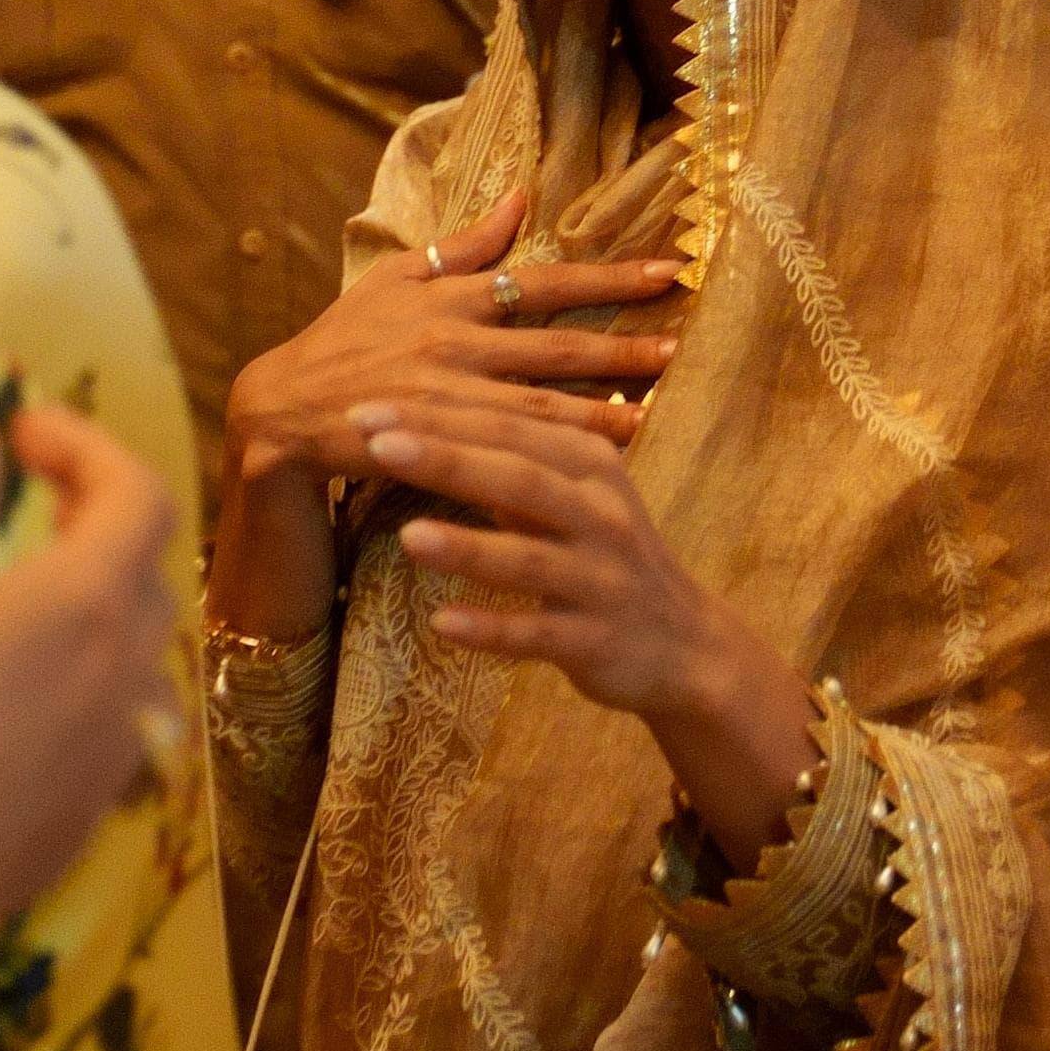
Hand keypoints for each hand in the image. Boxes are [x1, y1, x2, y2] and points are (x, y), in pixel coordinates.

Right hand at [0, 401, 178, 1050]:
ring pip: (130, 654)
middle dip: (92, 521)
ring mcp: (116, 752)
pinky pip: (103, 724)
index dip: (88, 444)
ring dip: (88, 608)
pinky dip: (71, 684)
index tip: (22, 430)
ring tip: (18, 599)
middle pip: (143, 572)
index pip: (138, 490)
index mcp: (95, 596)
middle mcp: (130, 669)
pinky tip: (5, 700)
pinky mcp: (86, 815)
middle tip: (25, 503)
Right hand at [211, 191, 681, 649]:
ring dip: (601, 408)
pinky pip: (502, 450)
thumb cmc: (338, 346)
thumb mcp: (393, 282)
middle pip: (554, 344)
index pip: (542, 281)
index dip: (608, 276)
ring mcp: (442, 397)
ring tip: (656, 410)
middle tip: (681, 346)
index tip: (669, 271)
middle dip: (622, 344)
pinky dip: (549, 453)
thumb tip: (519, 195)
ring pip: (538, 403)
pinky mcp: (428, 443)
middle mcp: (452, 343)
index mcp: (448, 299)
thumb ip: (461, 246)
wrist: (275, 413)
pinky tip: (591, 463)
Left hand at [387, 411, 807, 866]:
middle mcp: (601, 515)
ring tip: (407, 537)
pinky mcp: (596, 641)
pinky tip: (442, 625)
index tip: (365, 405)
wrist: (684, 645)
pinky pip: (538, 635)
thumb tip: (424, 415)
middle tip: (374, 443)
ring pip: (529, 560)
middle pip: (518, 478)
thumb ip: (511, 456)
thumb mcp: (572, 491)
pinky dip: (492, 629)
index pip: (508, 427)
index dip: (438, 413)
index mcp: (590, 464)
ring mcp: (601, 580)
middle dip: (446, 458)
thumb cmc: (604, 553)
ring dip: (469, 549)